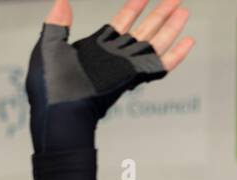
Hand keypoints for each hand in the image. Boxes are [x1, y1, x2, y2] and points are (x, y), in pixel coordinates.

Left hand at [27, 0, 195, 152]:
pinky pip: (158, 65)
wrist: (58, 111)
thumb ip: (56, 24)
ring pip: (154, 43)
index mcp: (95, 49)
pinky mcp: (132, 78)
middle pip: (143, 30)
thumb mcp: (48, 48)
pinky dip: (175, 55)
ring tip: (184, 11)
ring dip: (170, 27)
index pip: (120, 23)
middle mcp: (113, 57)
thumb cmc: (49, 87)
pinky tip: (188, 41)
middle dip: (160, 14)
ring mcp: (124, 67)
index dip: (133, 8)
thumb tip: (61, 2)